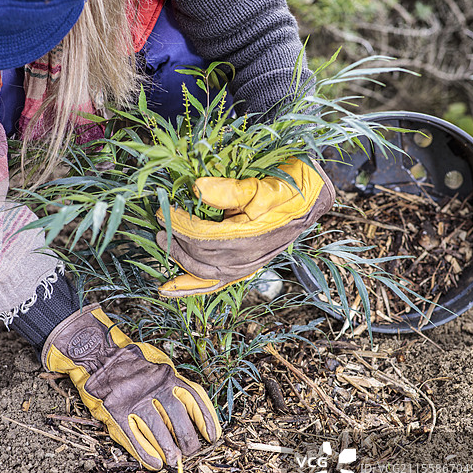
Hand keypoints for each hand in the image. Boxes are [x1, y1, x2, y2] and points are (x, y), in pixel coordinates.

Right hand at [42, 304, 220, 469]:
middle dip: (187, 439)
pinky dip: (145, 453)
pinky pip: (134, 436)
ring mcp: (134, 399)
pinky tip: (154, 463)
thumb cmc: (133, 362)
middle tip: (191, 452)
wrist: (99, 353)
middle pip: (178, 418)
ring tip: (174, 461)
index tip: (212, 436)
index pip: (194, 399)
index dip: (206, 420)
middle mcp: (153, 386)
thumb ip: (175, 383)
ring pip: (157, 430)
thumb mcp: (160, 365)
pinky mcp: (116, 410)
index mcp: (167, 375)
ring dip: (168, 449)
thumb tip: (194, 411)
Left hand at [156, 158, 334, 296]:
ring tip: (161, 245)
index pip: (204, 237)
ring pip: (204, 274)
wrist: (313, 201)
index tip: (165, 210)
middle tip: (159, 224)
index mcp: (251, 238)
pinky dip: (190, 287)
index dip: (181, 225)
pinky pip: (214, 284)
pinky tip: (170, 289)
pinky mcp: (244, 269)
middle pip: (200, 257)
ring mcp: (246, 267)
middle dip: (175, 241)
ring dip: (179, 263)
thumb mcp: (264, 184)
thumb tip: (198, 188)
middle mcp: (247, 259)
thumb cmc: (290, 189)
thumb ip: (232, 190)